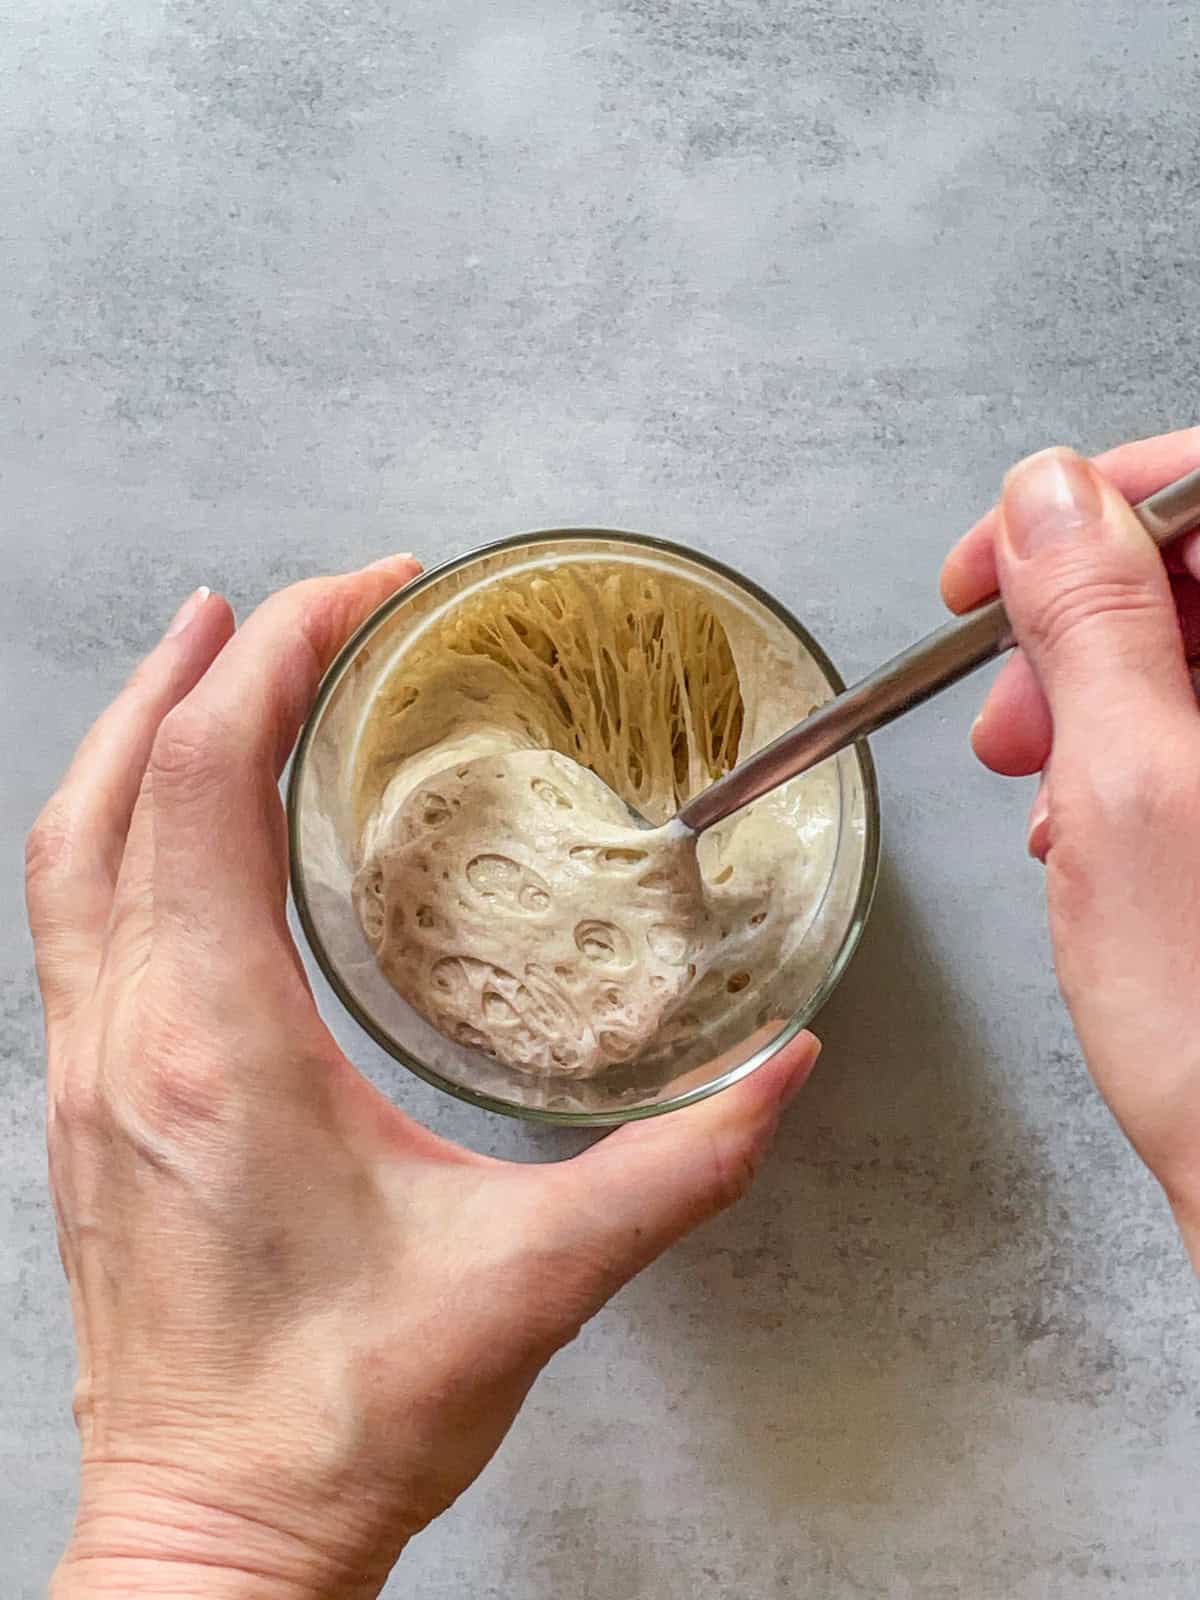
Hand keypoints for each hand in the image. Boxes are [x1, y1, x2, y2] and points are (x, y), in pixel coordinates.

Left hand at [26, 562, 817, 1599]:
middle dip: (204, 665)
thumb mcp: (532, 1284)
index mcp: (219, 1052)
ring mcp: (89, 1070)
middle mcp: (129, 1039)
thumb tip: (780, 1075)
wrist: (212, 1537)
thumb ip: (674, 1169)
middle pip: (122, 788)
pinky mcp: (92, 1103)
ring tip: (212, 655)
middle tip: (293, 602)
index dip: (281, 663)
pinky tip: (174, 810)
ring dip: (136, 729)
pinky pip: (72, 912)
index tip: (367, 602)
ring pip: (72, 844)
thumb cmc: (341, 1421)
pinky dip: (117, 818)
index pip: (212, 786)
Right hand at [942, 428, 1199, 1266]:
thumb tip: (1048, 493)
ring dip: (1092, 700)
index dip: (1098, 501)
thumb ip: (1095, 621)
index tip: (999, 560)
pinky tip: (1080, 823)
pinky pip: (1195, 726)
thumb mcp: (1132, 794)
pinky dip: (1125, 754)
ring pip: (1191, 652)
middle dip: (1081, 622)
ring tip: (1036, 788)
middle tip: (1008, 705)